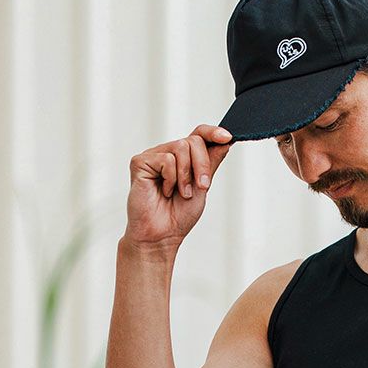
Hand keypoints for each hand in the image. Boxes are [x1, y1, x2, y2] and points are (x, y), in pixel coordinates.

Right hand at [123, 124, 233, 250]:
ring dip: (186, 175)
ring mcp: (153, 156)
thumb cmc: (178, 216)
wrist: (162, 235)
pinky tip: (164, 190)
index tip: (227, 137)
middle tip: (201, 187)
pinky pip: (166, 159)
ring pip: (180, 147)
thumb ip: (211, 164)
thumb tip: (224, 142)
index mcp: (183, 159)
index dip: (212, 132)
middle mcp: (168, 153)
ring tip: (180, 193)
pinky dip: (170, 178)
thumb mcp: (202, 187)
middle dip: (202, 165)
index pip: (198, 135)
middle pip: (193, 141)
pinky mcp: (140, 162)